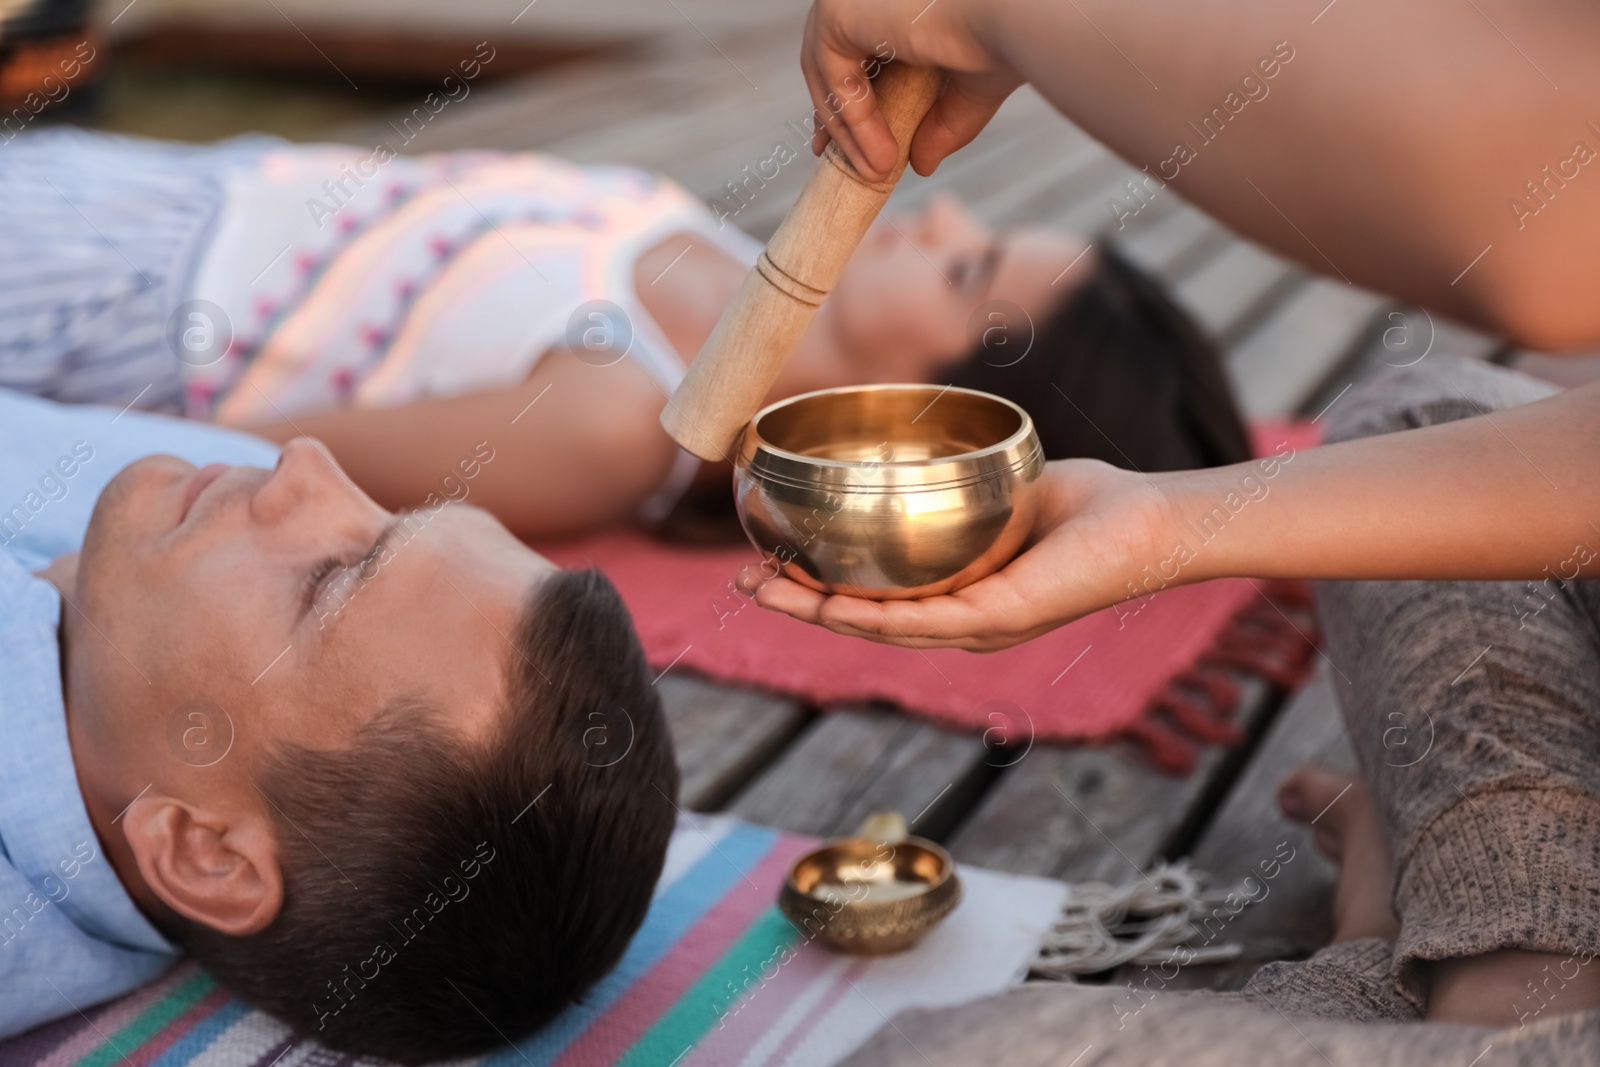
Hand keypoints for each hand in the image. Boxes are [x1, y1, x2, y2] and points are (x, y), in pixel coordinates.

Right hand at [754, 459, 1181, 650]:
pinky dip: (866, 614)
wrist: (1151, 524)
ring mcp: (976, 626)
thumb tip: (919, 432)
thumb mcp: (1004, 487)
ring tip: (760, 588)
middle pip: (859, 619)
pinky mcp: (996, 619)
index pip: (873, 599)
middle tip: (743, 580)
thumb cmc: (1090, 505)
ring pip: (875, 626)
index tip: (770, 561)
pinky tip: (823, 604)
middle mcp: (960, 621)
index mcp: (958, 595)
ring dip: (812, 610)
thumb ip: (961, 476)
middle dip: (797, 602)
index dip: (816, 586)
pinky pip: (917, 621)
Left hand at [801, 0, 1022, 180]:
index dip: (844, 94)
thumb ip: (939, 123)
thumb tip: (921, 166)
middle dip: (830, 111)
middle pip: (827, 55)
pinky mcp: (838, 9)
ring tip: (876, 173)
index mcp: (889, 4)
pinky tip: (882, 159)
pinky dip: (854, 122)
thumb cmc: (1003, 38)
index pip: (851, 47)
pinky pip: (833, 76)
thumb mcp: (966, 90)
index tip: (842, 139)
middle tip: (834, 159)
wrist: (1011, 17)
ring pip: (823, 69)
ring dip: (846, 129)